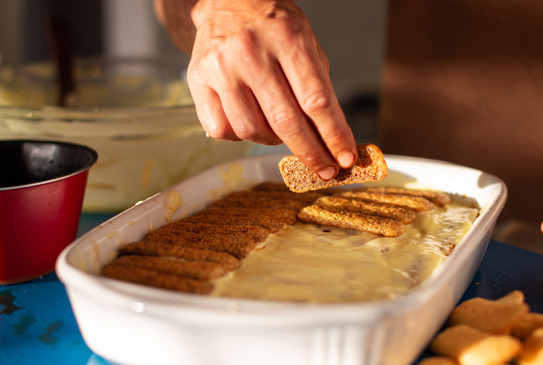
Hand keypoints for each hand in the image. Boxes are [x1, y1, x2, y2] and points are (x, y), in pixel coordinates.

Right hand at [180, 0, 356, 178]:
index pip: (316, 100)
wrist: (229, 1)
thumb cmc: (274, 27)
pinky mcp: (198, 80)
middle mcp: (251, 53)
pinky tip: (250, 122)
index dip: (333, 135)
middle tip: (324, 169)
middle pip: (286, 121)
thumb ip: (319, 88)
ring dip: (272, 142)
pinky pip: (221, 130)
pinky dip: (240, 136)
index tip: (345, 158)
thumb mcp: (307, 44)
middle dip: (310, 152)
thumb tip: (332, 139)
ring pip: (251, 130)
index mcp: (287, 39)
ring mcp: (221, 68)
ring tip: (280, 131)